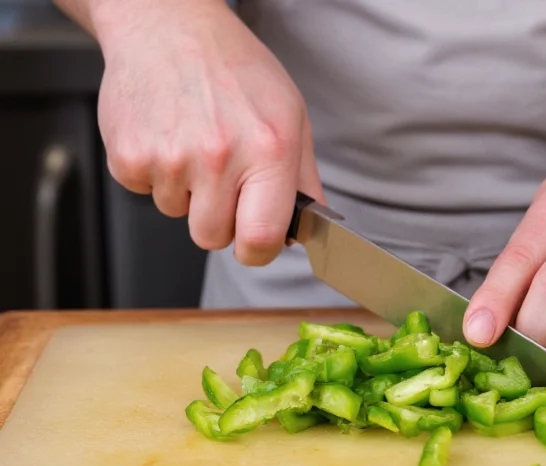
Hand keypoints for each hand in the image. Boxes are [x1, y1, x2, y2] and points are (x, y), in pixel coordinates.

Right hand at [93, 0, 321, 264]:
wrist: (168, 25)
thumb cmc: (233, 67)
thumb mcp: (290, 115)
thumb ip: (303, 178)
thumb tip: (307, 226)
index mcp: (268, 150)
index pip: (261, 240)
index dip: (259, 251)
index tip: (256, 242)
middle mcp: (219, 157)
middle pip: (212, 237)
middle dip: (219, 219)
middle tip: (222, 179)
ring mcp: (170, 158)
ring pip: (177, 214)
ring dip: (186, 191)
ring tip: (194, 143)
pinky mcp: (129, 155)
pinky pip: (146, 191)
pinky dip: (155, 173)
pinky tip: (168, 135)